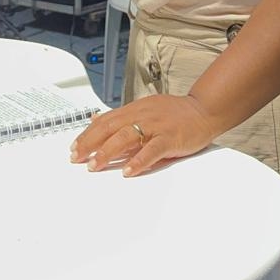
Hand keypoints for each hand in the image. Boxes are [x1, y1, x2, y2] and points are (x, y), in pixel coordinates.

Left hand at [70, 93, 215, 176]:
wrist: (204, 110)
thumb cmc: (176, 114)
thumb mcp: (145, 109)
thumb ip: (123, 116)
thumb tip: (96, 120)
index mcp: (136, 109)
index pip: (106, 120)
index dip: (88, 134)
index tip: (74, 147)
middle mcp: (143, 115)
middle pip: (111, 127)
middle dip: (90, 143)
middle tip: (77, 158)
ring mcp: (157, 126)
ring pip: (127, 137)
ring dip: (107, 152)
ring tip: (94, 165)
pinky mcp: (170, 137)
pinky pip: (151, 149)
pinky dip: (138, 161)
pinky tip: (127, 171)